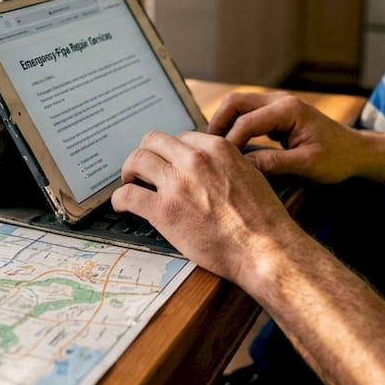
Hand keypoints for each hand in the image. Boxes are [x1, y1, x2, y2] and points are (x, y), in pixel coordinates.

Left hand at [112, 129, 301, 283]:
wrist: (264, 248)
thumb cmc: (262, 219)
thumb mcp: (249, 174)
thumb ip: (225, 164)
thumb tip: (210, 167)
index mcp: (217, 148)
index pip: (181, 136)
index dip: (170, 151)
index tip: (167, 162)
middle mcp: (194, 160)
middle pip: (153, 140)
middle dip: (146, 153)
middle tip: (142, 169)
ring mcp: (177, 183)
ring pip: (137, 160)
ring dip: (129, 171)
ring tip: (130, 183)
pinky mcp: (164, 210)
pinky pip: (129, 195)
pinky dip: (120, 199)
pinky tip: (122, 205)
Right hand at [208, 91, 364, 184]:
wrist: (356, 152)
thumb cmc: (338, 159)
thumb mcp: (308, 165)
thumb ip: (275, 164)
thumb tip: (242, 167)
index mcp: (288, 110)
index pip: (246, 121)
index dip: (229, 142)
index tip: (219, 164)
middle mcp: (280, 101)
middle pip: (234, 102)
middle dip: (217, 124)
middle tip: (207, 150)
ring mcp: (277, 105)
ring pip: (237, 105)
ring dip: (223, 124)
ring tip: (214, 150)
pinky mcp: (275, 114)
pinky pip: (246, 114)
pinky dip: (233, 127)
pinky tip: (229, 148)